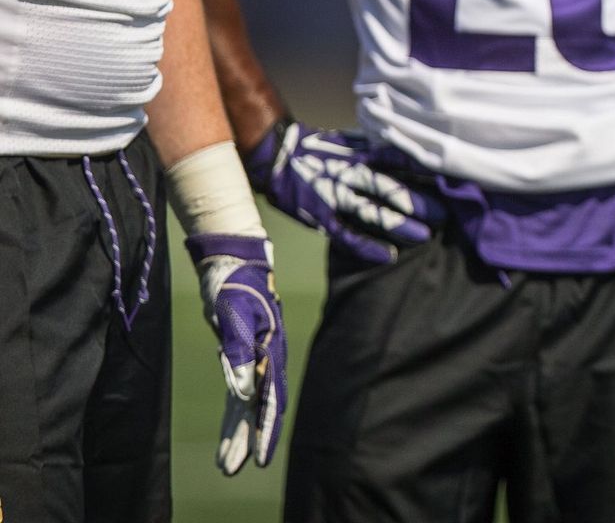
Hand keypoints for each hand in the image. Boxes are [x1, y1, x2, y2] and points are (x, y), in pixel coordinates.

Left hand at [186, 234, 287, 474]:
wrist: (233, 262)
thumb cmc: (235, 285)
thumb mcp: (233, 318)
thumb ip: (237, 355)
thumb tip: (242, 394)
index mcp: (270, 352)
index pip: (269, 400)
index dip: (264, 430)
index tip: (258, 459)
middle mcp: (266, 359)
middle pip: (260, 407)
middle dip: (250, 439)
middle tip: (237, 469)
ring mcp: (254, 358)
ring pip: (247, 404)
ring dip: (238, 432)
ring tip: (226, 464)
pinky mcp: (239, 355)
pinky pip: (237, 392)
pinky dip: (233, 413)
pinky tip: (229, 429)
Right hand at [243, 118, 444, 263]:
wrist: (277, 155)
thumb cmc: (324, 148)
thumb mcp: (355, 141)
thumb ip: (383, 149)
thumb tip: (418, 153)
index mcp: (362, 153)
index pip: (401, 160)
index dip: (426, 172)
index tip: (451, 181)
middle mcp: (352, 173)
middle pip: (392, 188)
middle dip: (420, 203)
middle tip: (447, 215)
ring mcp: (336, 196)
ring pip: (372, 213)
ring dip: (400, 225)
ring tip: (425, 236)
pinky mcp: (321, 217)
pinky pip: (347, 235)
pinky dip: (368, 247)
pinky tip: (388, 257)